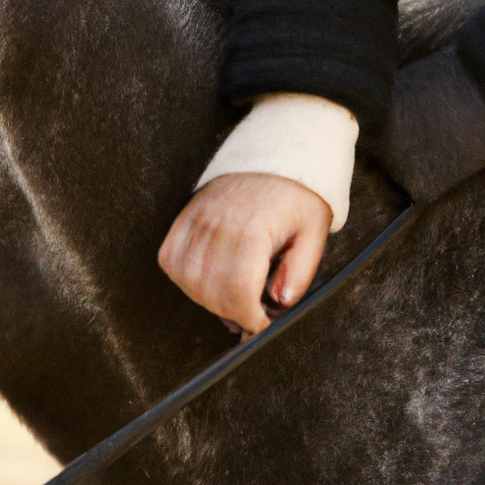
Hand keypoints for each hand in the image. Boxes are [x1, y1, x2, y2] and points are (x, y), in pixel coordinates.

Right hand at [158, 172, 331, 337]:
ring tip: (233, 299)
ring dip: (209, 300)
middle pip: (210, 290)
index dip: (249, 317)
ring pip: (188, 280)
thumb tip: (279, 303)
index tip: (261, 326)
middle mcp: (218, 223)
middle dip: (232, 313)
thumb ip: (300, 273)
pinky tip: (209, 282)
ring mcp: (197, 219)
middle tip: (251, 316)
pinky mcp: (184, 218)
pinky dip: (185, 280)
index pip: (238, 290)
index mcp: (252, 228)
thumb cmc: (298, 199)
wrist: (277, 158)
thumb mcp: (314, 234)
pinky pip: (170, 260)